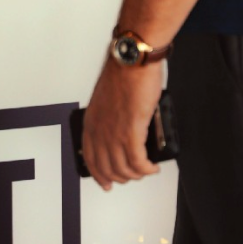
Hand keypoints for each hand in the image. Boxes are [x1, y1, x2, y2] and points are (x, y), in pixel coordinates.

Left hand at [82, 57, 163, 189]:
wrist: (132, 60)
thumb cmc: (123, 74)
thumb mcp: (107, 100)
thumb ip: (110, 118)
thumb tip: (123, 133)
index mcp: (91, 121)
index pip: (89, 157)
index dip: (98, 173)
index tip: (105, 182)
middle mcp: (99, 129)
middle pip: (106, 167)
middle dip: (120, 177)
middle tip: (132, 177)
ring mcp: (114, 132)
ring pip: (122, 169)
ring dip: (136, 175)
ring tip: (146, 171)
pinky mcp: (131, 130)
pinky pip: (138, 162)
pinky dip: (146, 169)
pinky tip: (152, 168)